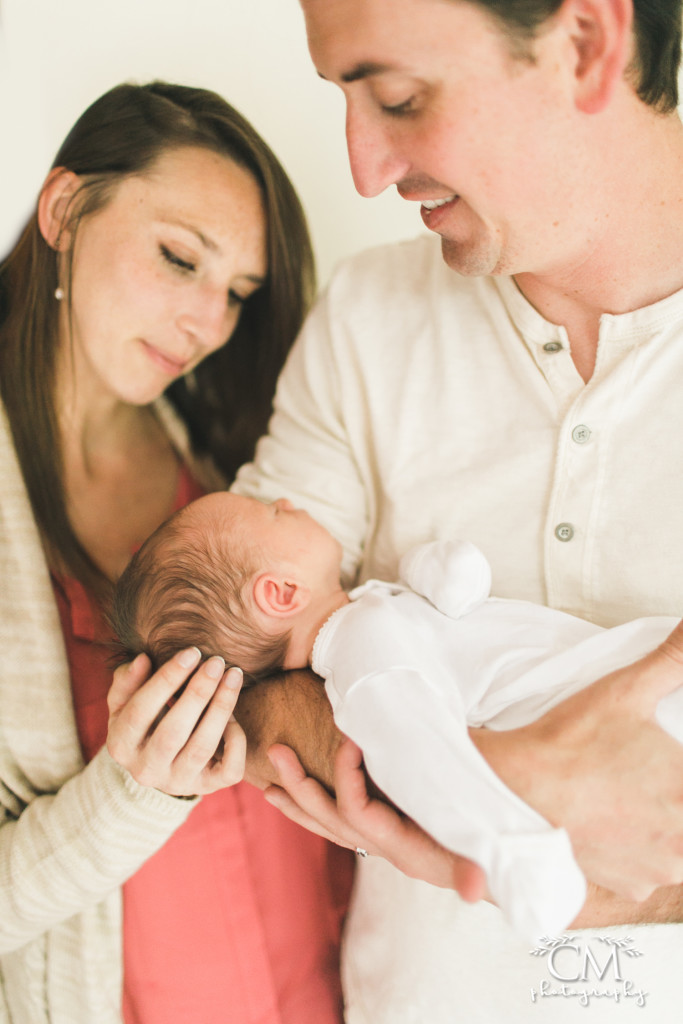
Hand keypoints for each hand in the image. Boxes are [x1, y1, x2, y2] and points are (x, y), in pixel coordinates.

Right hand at [107, 648, 245, 796]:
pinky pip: (229, 769)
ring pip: (203, 747)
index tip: (191, 653)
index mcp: (120, 746)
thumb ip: (129, 680)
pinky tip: (235, 715)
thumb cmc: (144, 720)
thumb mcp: (126, 701)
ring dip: (221, 707)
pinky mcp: (207, 787)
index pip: (140, 710)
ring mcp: (178, 782)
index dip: (166, 679)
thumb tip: (142, 660)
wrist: (159, 764)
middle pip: (173, 732)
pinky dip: (237, 740)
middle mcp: (146, 770)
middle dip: (198, 693)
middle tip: (216, 662)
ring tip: (233, 676)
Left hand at [265, 737, 485, 902]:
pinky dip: (319, 800)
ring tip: (268, 773)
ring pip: (330, 822)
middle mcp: (388, 848)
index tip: (351, 736)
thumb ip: (481, 869)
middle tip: (274, 752)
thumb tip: (475, 890)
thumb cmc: (504, 849)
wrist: (516, 865)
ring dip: (299, 795)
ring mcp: (386, 838)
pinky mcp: (391, 827)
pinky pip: (344, 817)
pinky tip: (300, 785)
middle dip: (300, 786)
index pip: (357, 814)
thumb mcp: (494, 853)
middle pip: (329, 820)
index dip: (347, 776)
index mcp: (404, 848)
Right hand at [472, 619, 682, 900]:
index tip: (658, 764)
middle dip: (667, 793)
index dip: (671, 771)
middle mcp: (680, 839)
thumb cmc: (569, 742)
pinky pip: (645, 870)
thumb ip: (673, 660)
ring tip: (622, 795)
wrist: (514, 787)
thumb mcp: (626, 690)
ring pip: (672, 846)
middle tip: (634, 775)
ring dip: (658, 825)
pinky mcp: (628, 887)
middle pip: (680, 813)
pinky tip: (610, 822)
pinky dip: (635, 850)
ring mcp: (655, 869)